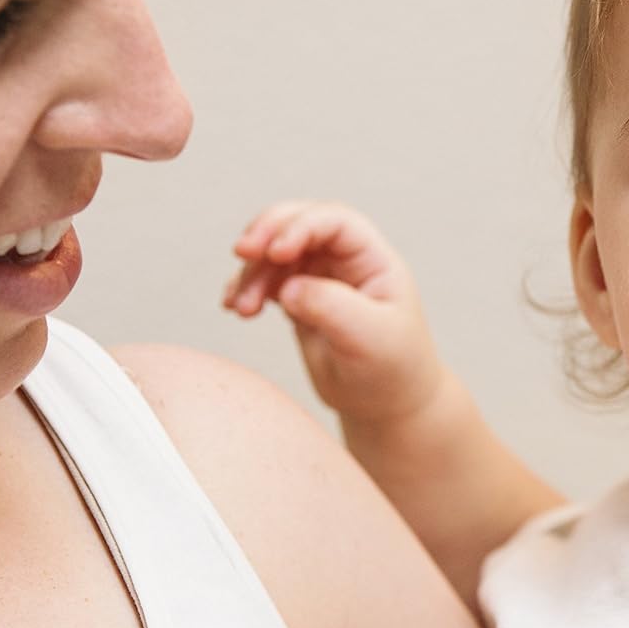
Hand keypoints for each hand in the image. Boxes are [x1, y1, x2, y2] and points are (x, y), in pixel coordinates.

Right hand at [225, 200, 445, 425]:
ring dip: (251, 271)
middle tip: (242, 252)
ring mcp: (320, 277)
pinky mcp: (299, 299)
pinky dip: (246, 287)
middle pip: (299, 223)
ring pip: (275, 253)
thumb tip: (288, 287)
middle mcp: (346, 260)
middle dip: (266, 233)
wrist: (386, 405)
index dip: (301, 226)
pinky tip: (234, 306)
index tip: (275, 253)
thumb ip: (331, 307)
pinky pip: (265, 279)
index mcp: (373, 259)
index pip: (334, 222)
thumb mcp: (370, 338)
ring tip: (241, 308)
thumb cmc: (393, 370)